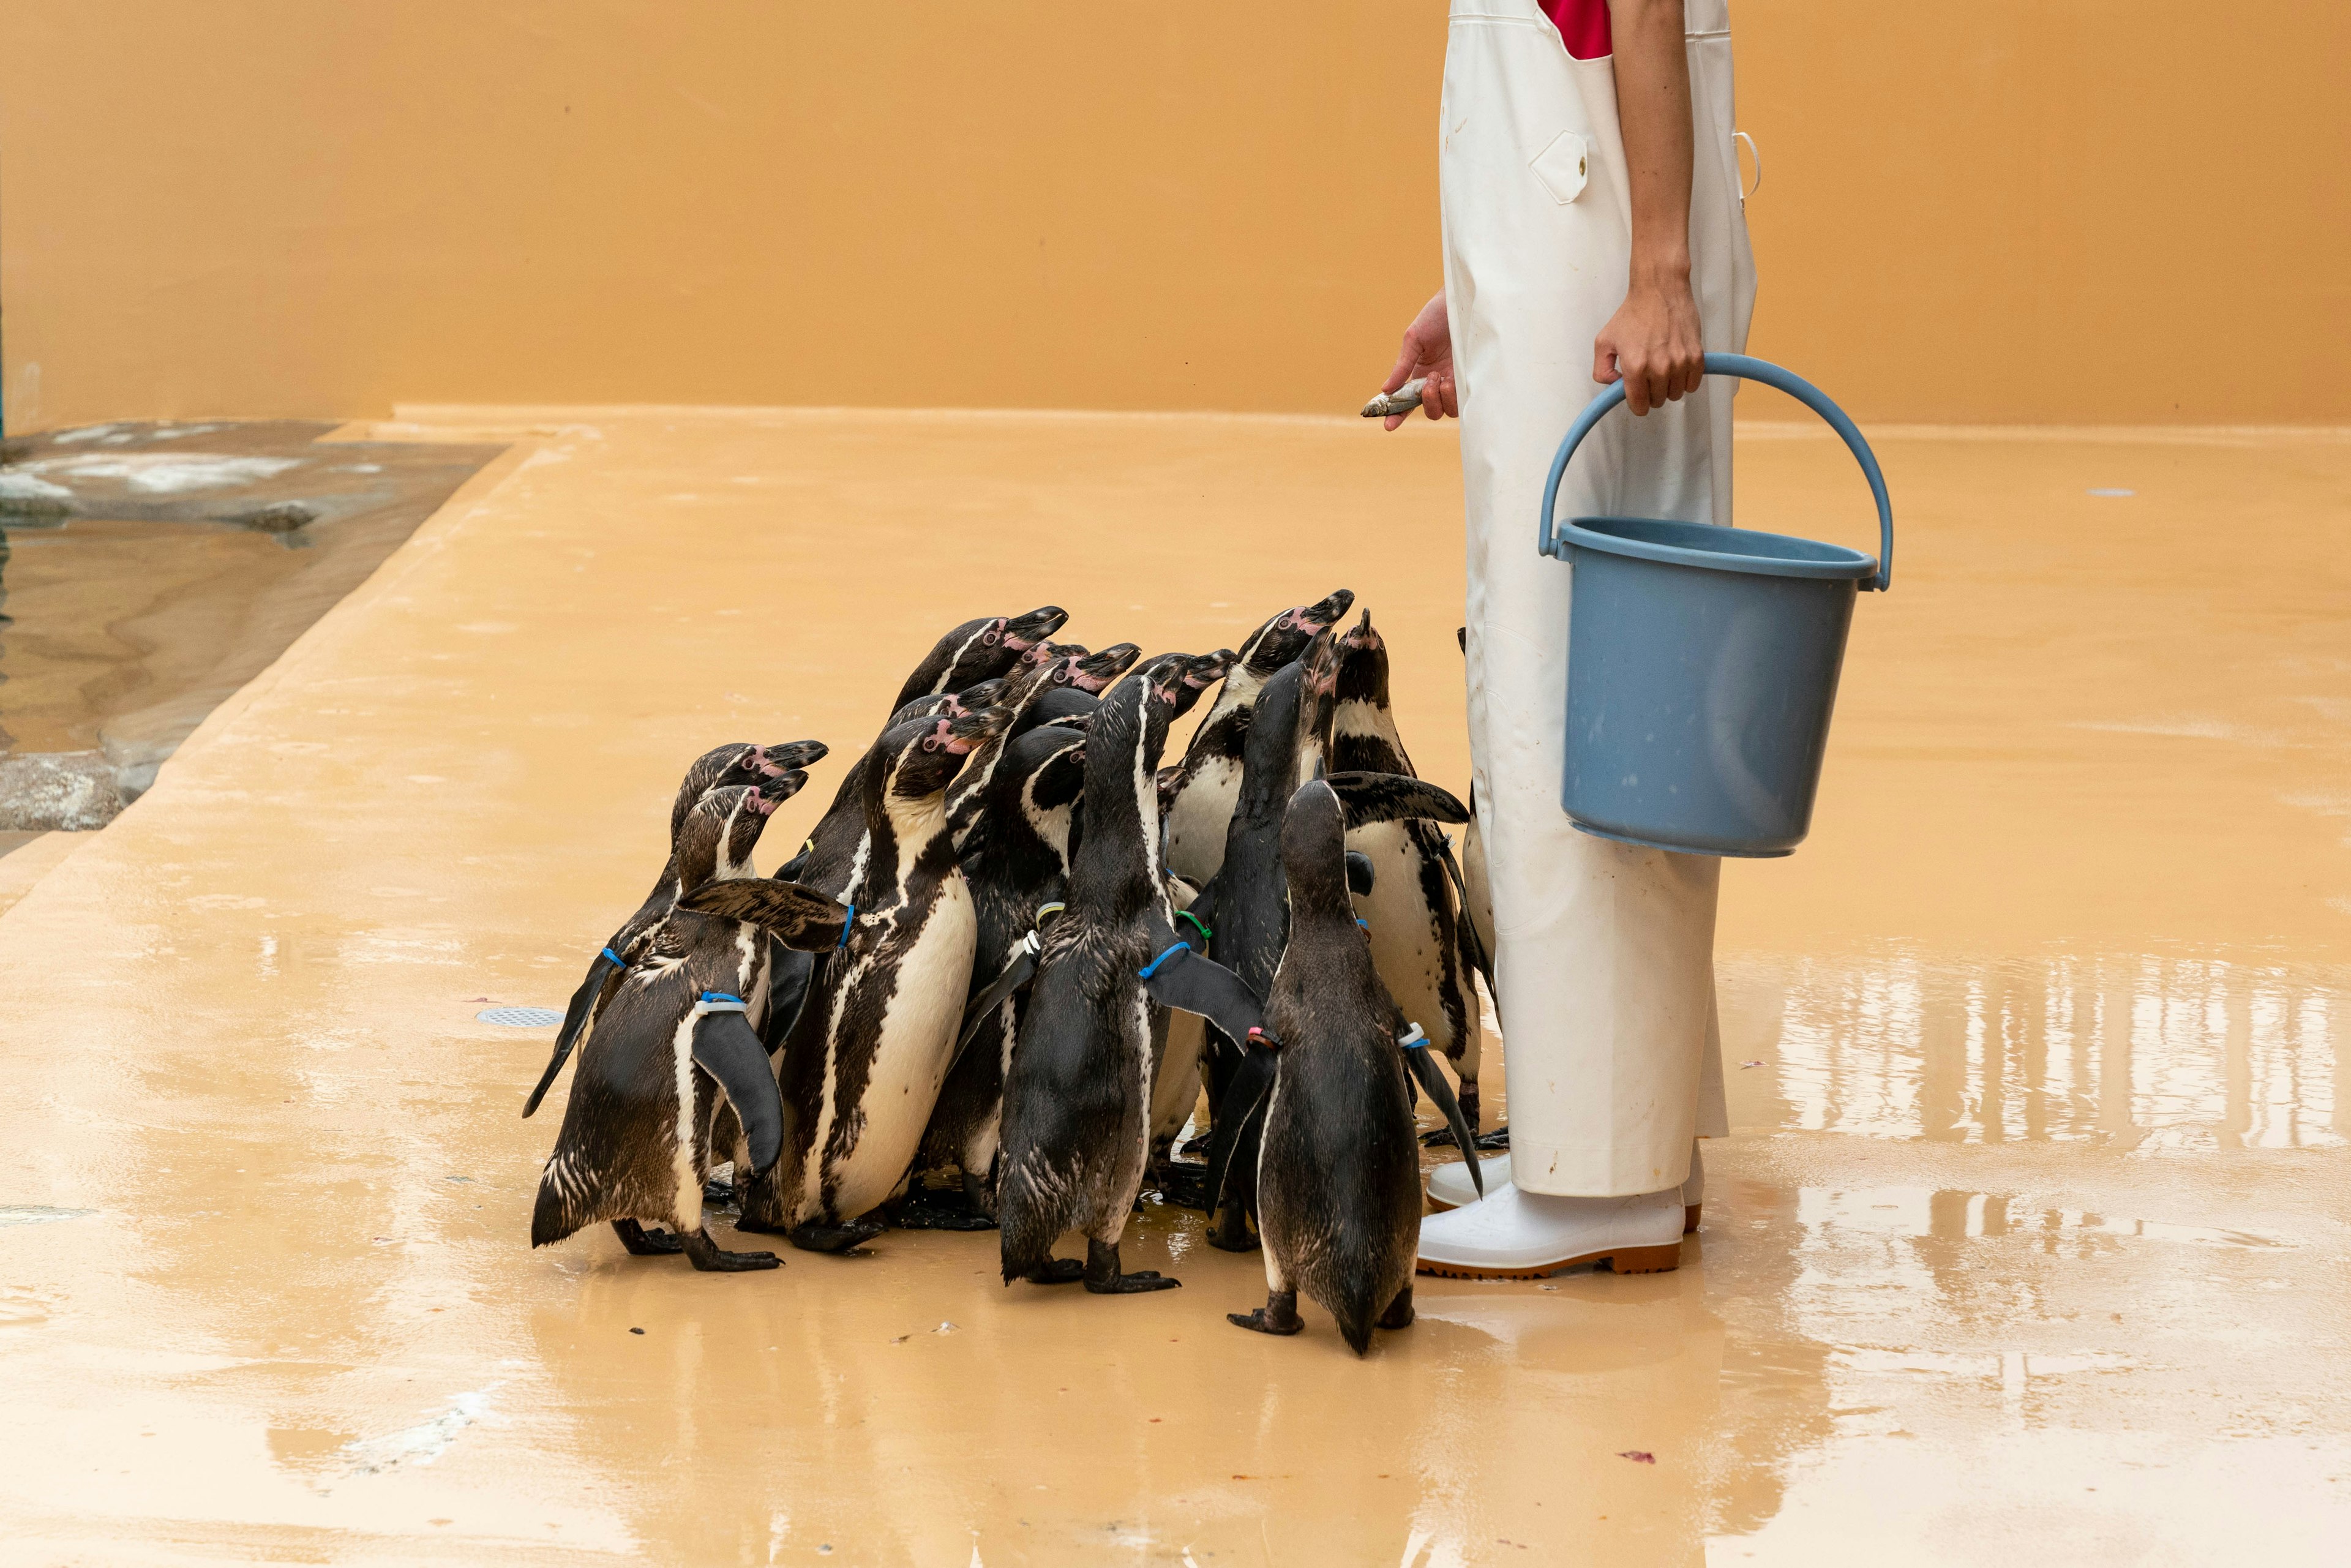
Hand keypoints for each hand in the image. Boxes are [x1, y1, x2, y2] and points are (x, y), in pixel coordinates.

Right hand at [1378, 291, 1457, 429]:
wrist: (1462, 302)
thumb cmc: (1435, 317)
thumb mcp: (1413, 340)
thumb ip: (1401, 367)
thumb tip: (1385, 390)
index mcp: (1419, 375)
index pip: (1407, 403)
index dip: (1397, 416)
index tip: (1388, 425)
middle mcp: (1437, 382)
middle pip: (1431, 411)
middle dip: (1427, 402)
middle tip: (1429, 380)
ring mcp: (1455, 382)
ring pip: (1447, 410)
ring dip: (1441, 398)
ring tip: (1441, 376)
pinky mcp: (1471, 379)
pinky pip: (1463, 401)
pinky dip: (1454, 396)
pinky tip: (1452, 379)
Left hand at [1592, 270, 1702, 415]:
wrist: (1659, 290)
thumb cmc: (1632, 313)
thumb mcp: (1604, 341)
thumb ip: (1601, 370)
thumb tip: (1613, 385)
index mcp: (1635, 366)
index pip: (1639, 405)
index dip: (1637, 404)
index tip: (1637, 396)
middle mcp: (1659, 367)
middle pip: (1658, 401)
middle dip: (1652, 393)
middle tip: (1648, 376)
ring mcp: (1680, 362)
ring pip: (1676, 394)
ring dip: (1669, 387)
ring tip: (1663, 369)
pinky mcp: (1696, 356)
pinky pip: (1693, 384)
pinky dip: (1685, 380)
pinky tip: (1677, 368)